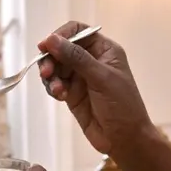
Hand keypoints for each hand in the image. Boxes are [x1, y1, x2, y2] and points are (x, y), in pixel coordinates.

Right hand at [38, 21, 154, 154]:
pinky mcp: (72, 94)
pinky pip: (55, 84)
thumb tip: (52, 40)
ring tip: (56, 89)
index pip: (77, 31)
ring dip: (51, 76)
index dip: (60, 36)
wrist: (125, 139)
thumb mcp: (101, 78)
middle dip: (51, 59)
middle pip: (61, 49)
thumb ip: (76, 57)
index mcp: (104, 50)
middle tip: (46, 72)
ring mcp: (81, 77)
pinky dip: (53, 88)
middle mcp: (91, 60)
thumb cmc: (123, 107)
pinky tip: (60, 95)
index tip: (45, 46)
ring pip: (55, 67)